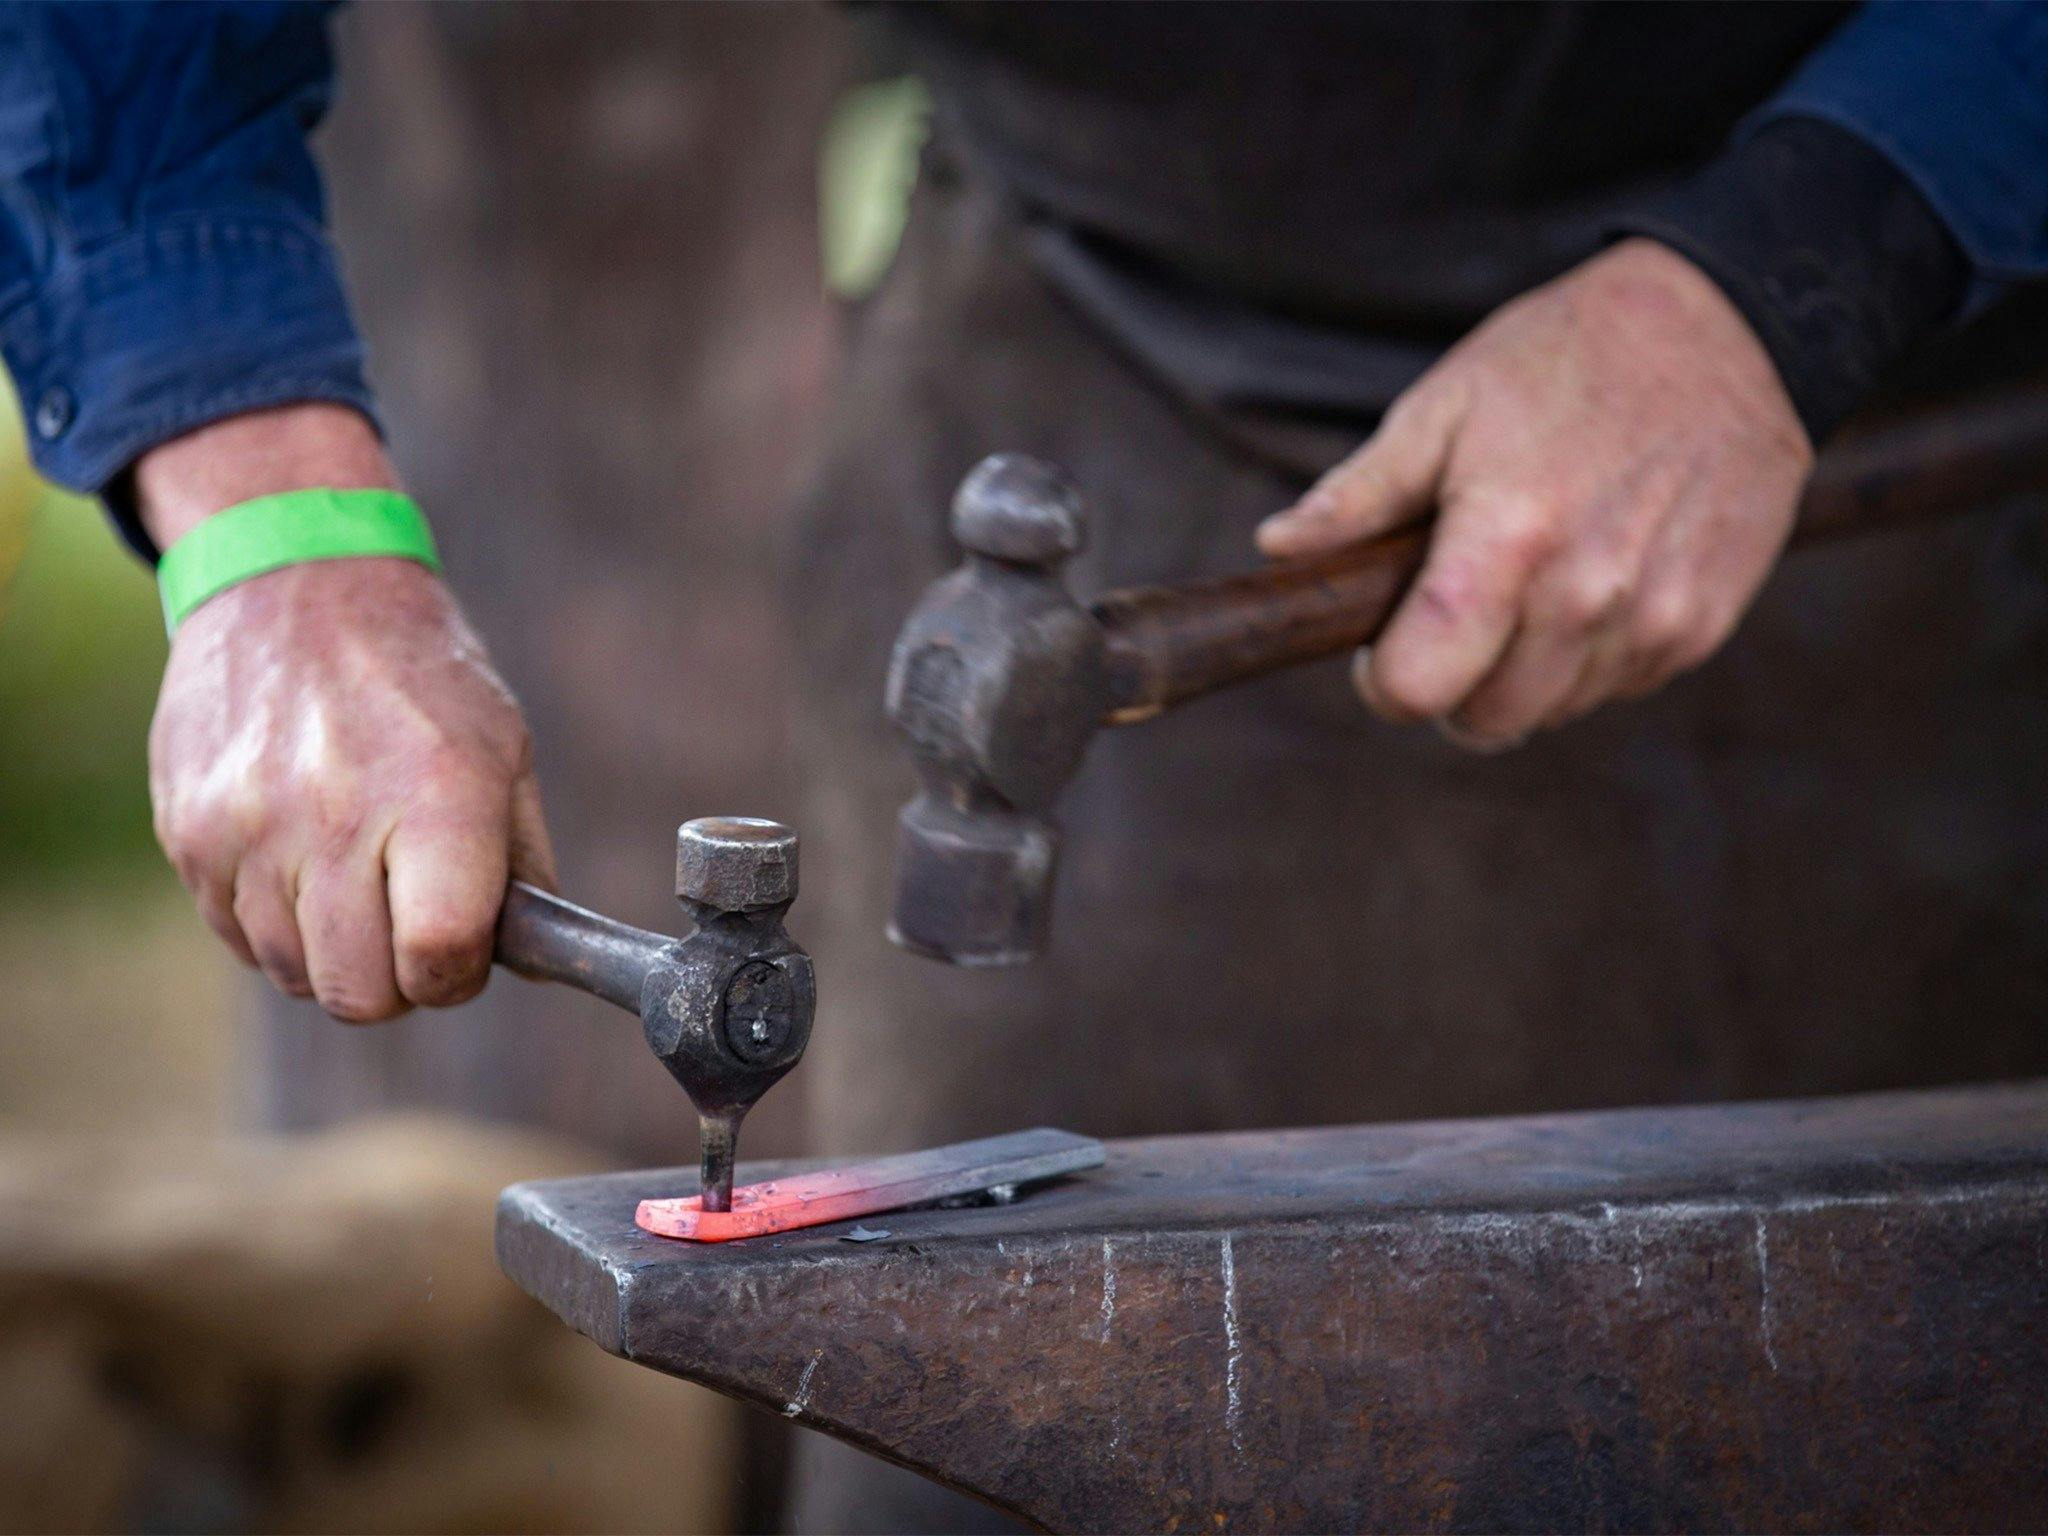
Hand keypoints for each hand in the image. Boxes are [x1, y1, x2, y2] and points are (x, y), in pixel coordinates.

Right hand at [141, 405, 553, 1020]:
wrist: (295, 583)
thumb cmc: (419, 675)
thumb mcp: (505, 751)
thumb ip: (523, 865)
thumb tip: (537, 960)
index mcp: (434, 796)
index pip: (436, 957)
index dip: (456, 976)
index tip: (462, 950)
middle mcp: (332, 817)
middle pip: (361, 993)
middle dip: (399, 981)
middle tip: (413, 929)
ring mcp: (247, 829)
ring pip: (296, 974)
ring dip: (336, 953)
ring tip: (357, 880)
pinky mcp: (188, 833)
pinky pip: (238, 938)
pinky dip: (278, 924)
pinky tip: (304, 860)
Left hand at [1256, 238, 1813, 749]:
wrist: (1731, 328)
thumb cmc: (1566, 358)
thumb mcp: (1445, 405)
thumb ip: (1360, 494)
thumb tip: (1277, 549)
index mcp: (1507, 539)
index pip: (1421, 687)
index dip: (1385, 683)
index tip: (1382, 650)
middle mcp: (1588, 593)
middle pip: (1485, 722)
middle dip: (1452, 685)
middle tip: (1451, 616)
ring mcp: (1656, 617)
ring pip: (1552, 712)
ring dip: (1523, 674)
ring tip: (1528, 580)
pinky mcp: (1703, 626)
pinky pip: (1618, 686)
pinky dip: (1589, 657)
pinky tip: (1592, 577)